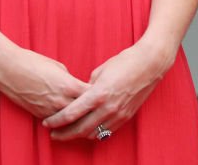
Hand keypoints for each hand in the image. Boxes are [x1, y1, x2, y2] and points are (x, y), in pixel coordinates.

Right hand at [0, 45, 89, 117]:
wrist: (9, 69)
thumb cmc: (33, 62)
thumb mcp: (58, 66)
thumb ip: (69, 79)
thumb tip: (75, 85)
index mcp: (68, 84)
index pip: (91, 95)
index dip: (98, 94)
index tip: (103, 92)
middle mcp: (60, 100)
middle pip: (83, 111)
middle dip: (91, 110)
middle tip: (98, 108)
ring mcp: (49, 109)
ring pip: (70, 120)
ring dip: (77, 118)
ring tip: (85, 116)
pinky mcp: (39, 114)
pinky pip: (56, 120)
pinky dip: (63, 120)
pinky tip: (67, 118)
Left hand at [43, 38, 175, 140]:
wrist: (150, 63)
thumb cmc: (125, 61)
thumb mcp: (101, 70)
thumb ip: (88, 86)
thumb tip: (80, 96)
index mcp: (98, 94)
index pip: (71, 113)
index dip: (56, 121)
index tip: (47, 123)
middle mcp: (108, 108)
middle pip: (80, 129)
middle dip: (64, 134)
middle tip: (53, 135)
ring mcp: (118, 114)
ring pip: (94, 134)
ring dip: (79, 135)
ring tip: (69, 133)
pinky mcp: (126, 117)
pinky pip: (107, 132)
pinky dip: (95, 133)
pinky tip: (88, 130)